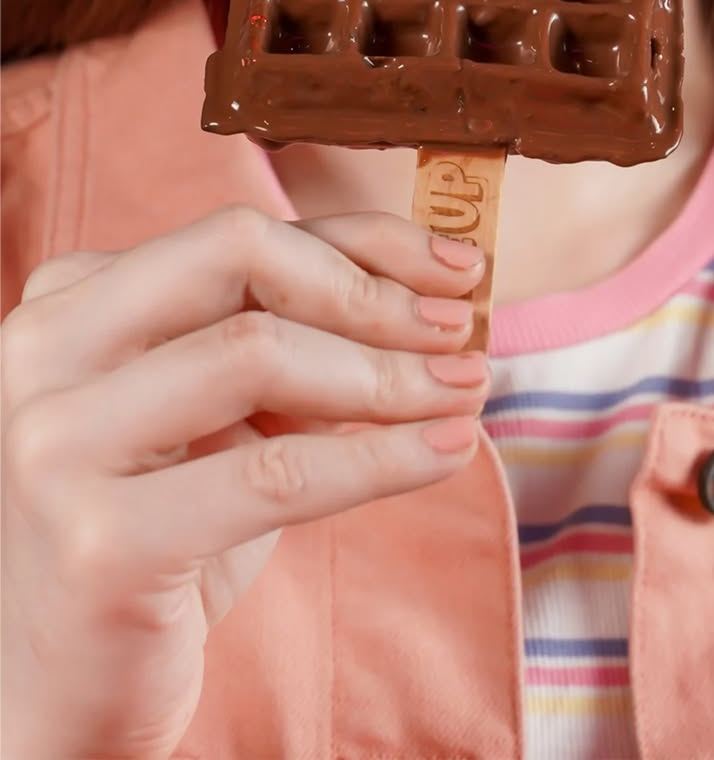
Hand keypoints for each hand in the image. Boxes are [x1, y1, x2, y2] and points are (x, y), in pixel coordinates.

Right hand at [1, 207, 486, 759]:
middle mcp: (46, 348)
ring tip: (466, 392)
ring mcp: (58, 440)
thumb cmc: (161, 526)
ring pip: (260, 353)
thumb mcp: (225, 412)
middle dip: (372, 294)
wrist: (67, 680)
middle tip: (462, 334)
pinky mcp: (99, 540)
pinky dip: (380, 456)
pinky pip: (275, 474)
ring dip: (389, 373)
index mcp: (75, 299)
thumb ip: (294, 338)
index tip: (458, 270)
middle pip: (241, 259)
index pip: (240, 233)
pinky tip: (446, 450)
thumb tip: (431, 297)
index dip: (365, 242)